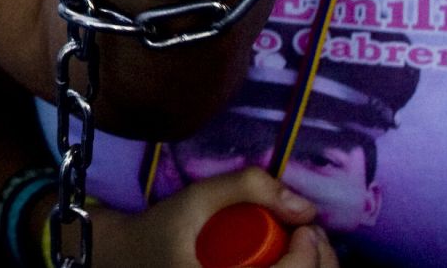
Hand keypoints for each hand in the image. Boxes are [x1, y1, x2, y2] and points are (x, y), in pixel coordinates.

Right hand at [91, 168, 336, 267]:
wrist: (123, 258)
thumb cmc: (157, 231)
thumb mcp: (195, 200)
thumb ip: (245, 186)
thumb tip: (305, 207)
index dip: (312, 255)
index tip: (308, 225)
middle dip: (323, 264)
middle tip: (313, 235)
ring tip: (308, 249)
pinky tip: (298, 266)